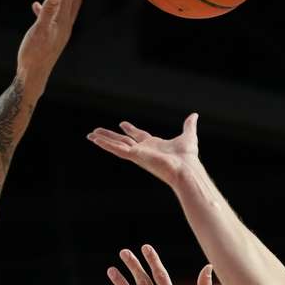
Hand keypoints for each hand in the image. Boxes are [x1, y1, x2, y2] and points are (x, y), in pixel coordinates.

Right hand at [17, 0, 86, 91]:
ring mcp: (58, 33)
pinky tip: (37, 6)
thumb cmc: (34, 54)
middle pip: (73, 2)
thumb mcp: (39, 31)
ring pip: (64, 10)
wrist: (33, 76)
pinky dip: (47, 9)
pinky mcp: (51, 38)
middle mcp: (64, 27)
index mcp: (62, 23)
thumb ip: (46, 12)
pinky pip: (51, 19)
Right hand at [87, 113, 201, 187]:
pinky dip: (105, 144)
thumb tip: (194, 115)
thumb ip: (189, 125)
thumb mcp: (188, 136)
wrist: (185, 168)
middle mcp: (143, 150)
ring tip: (90, 135)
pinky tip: (95, 140)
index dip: (130, 129)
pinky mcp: (135, 156)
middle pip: (122, 140)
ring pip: (116, 144)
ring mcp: (137, 154)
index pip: (138, 136)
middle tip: (97, 131)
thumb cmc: (188, 157)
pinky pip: (116, 149)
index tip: (122, 124)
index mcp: (153, 145)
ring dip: (103, 139)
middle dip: (110, 136)